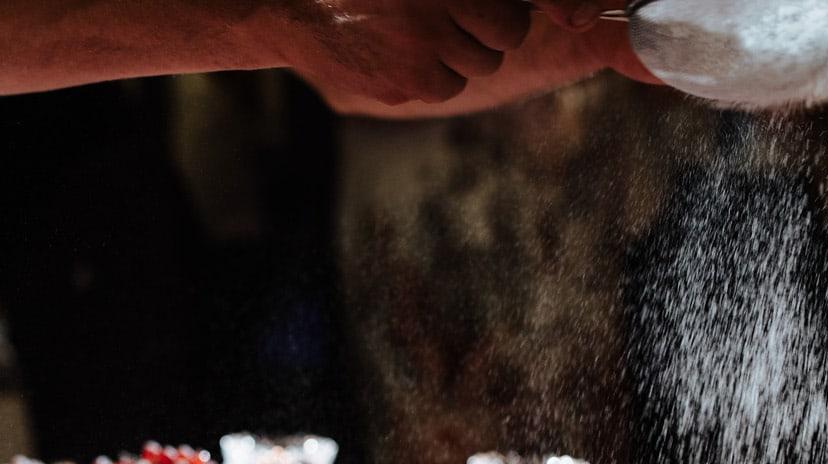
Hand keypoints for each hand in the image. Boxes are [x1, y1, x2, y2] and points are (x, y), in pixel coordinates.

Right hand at [254, 0, 542, 107]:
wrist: (297, 8)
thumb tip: (530, 12)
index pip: (511, 21)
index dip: (504, 19)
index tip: (488, 14)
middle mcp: (435, 23)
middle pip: (495, 52)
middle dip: (483, 40)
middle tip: (455, 23)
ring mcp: (415, 62)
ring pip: (468, 74)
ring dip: (455, 58)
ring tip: (421, 34)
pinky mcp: (395, 89)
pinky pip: (436, 91)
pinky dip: (426, 76)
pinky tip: (398, 52)